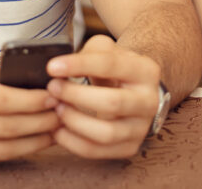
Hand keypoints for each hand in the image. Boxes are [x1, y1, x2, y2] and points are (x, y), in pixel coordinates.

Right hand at [0, 51, 58, 167]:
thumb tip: (21, 79)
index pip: (1, 100)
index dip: (32, 99)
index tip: (53, 93)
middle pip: (7, 127)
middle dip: (41, 120)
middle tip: (63, 110)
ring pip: (4, 149)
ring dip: (36, 139)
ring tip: (57, 126)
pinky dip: (19, 151)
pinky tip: (36, 140)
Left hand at [45, 34, 161, 158]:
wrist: (133, 90)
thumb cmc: (114, 68)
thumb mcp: (106, 50)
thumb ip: (87, 53)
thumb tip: (59, 69)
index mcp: (146, 71)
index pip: (111, 65)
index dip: (79, 65)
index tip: (52, 67)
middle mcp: (149, 101)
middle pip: (111, 102)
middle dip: (75, 95)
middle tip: (52, 88)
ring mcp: (141, 128)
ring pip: (105, 133)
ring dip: (73, 121)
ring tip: (57, 108)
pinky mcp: (130, 148)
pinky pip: (96, 151)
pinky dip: (72, 142)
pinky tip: (58, 129)